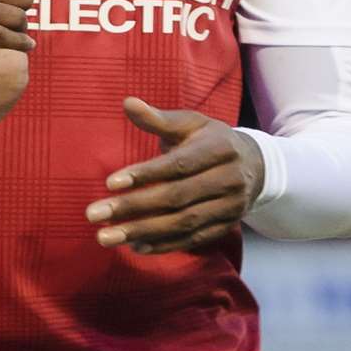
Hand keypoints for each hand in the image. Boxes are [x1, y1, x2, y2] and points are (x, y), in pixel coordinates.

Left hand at [85, 97, 265, 254]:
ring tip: (107, 237)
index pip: (178, 165)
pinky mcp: (226, 227)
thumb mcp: (190, 123)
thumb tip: (127, 103)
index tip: (109, 183)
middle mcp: (228, 180)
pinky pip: (193, 240)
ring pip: (184, 223)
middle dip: (134, 208)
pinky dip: (164, 245)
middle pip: (177, 198)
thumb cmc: (210, 140)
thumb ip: (158, 119)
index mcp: (219, 149)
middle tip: (94, 215)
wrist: (255, 166)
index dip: (145, 174)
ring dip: (143, 232)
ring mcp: (230, 207)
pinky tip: (135, 247)